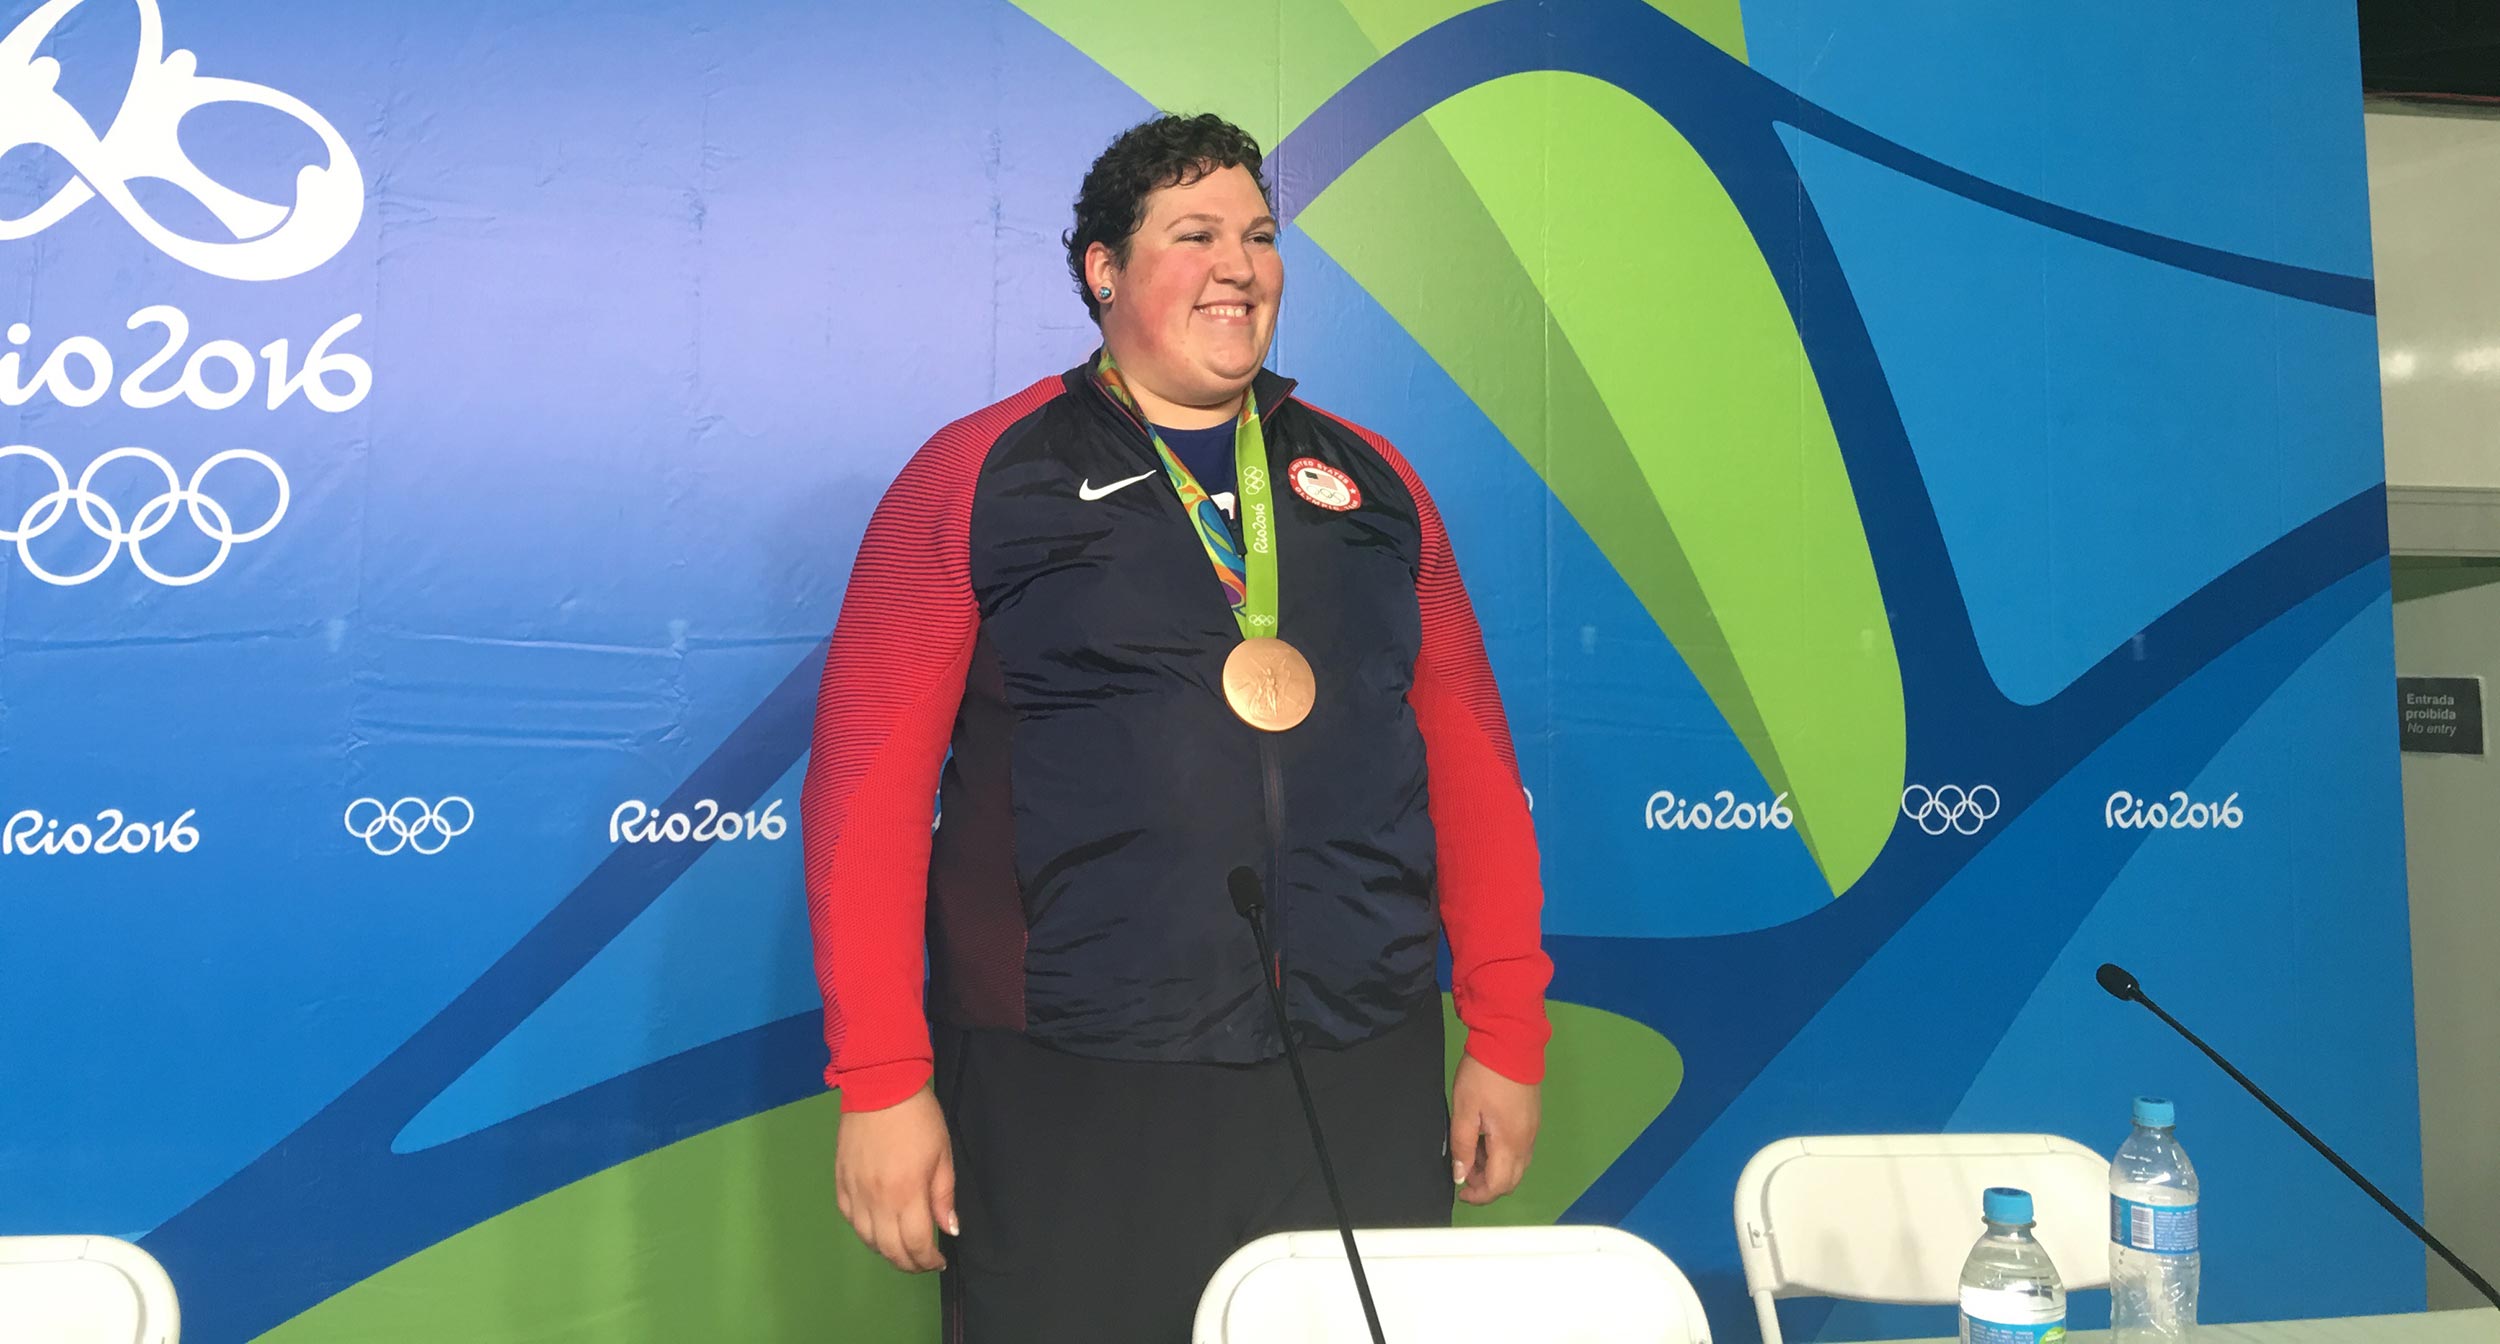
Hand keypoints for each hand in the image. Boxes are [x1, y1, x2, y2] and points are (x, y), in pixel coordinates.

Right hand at [834, 1084, 956, 1272]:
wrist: (880, 1086)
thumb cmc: (919, 1118)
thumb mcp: (943, 1155)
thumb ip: (943, 1196)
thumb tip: (949, 1229)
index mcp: (906, 1193)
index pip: (916, 1244)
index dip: (928, 1260)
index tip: (938, 1260)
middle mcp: (877, 1200)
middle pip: (889, 1249)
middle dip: (909, 1262)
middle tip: (922, 1261)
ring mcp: (855, 1192)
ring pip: (867, 1239)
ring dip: (886, 1251)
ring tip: (902, 1248)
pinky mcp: (840, 1182)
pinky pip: (850, 1219)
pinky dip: (864, 1231)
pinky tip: (877, 1228)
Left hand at [1449, 1054, 1540, 1205]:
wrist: (1510, 1042)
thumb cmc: (1484, 1075)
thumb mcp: (1464, 1110)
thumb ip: (1462, 1146)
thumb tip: (1460, 1175)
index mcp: (1510, 1142)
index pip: (1499, 1185)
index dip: (1479, 1195)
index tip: (1461, 1191)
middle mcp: (1526, 1141)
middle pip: (1512, 1180)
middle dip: (1488, 1185)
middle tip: (1465, 1173)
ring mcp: (1532, 1130)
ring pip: (1517, 1166)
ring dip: (1495, 1169)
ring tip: (1472, 1154)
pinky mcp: (1533, 1119)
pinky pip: (1520, 1149)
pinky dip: (1503, 1155)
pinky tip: (1486, 1140)